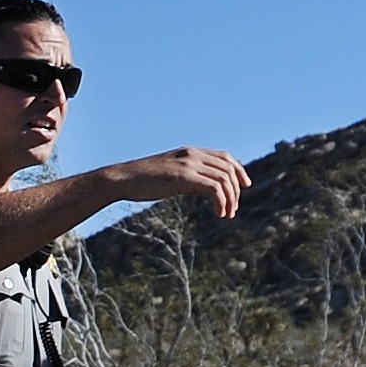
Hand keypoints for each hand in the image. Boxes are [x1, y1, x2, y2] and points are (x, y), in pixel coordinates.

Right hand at [118, 147, 246, 220]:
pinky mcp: (184, 176)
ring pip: (224, 179)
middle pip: (228, 169)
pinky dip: (221, 202)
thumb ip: (187, 178)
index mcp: (189, 152)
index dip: (238, 171)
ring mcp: (188, 164)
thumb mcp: (168, 176)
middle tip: (233, 210)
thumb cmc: (140, 181)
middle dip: (236, 191)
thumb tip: (203, 189)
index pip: (224, 157)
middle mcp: (192, 154)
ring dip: (230, 199)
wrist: (121, 179)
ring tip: (227, 215)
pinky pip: (214, 188)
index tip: (244, 187)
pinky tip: (219, 213)